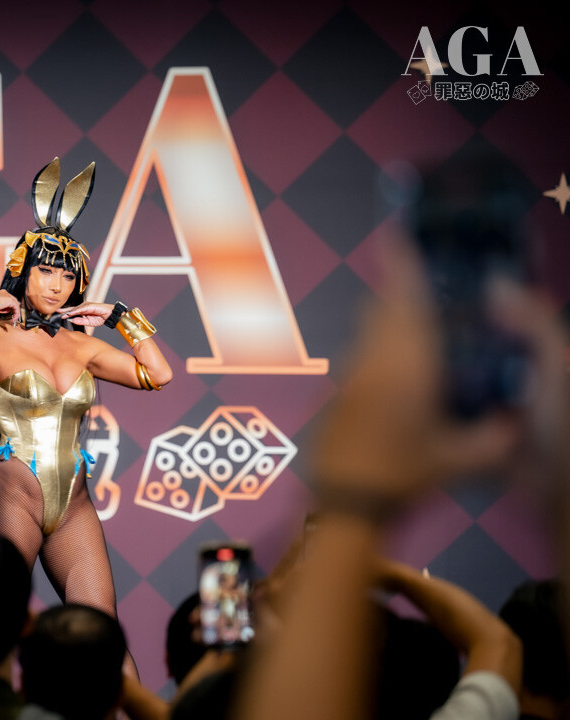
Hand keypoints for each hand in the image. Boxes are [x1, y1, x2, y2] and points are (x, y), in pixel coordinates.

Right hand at [0, 290, 21, 323]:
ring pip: (15, 304)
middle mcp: (4, 293)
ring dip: (15, 312)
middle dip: (13, 309)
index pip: (8, 300)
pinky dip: (16, 313)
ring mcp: (7, 295)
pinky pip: (16, 307)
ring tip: (13, 318)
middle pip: (13, 301)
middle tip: (13, 315)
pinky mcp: (10, 300)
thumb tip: (3, 311)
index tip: (8, 312)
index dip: (9, 307)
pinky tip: (14, 317)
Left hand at [59, 302, 113, 325]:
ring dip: (68, 312)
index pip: (71, 312)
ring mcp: (86, 305)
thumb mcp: (88, 322)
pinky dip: (75, 311)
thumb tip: (72, 320)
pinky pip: (81, 309)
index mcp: (82, 311)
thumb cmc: (100, 317)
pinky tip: (70, 313)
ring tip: (61, 315)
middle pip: (71, 309)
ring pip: (75, 309)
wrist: (109, 315)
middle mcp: (83, 307)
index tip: (58, 316)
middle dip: (63, 311)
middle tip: (55, 312)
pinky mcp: (89, 306)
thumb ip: (80, 321)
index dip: (65, 313)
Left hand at [313, 240, 550, 502]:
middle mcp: (374, 355)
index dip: (400, 261)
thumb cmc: (403, 474)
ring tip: (421, 326)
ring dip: (390, 317)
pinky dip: (380, 346)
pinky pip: (362, 352)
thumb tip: (520, 422)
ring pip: (369, 328)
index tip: (396, 230)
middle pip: (383, 305)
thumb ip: (496, 438)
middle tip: (426, 279)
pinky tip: (400, 371)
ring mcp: (350, 372)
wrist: (341, 502)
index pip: (404, 297)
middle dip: (401, 286)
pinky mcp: (337, 390)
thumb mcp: (461, 461)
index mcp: (407, 361)